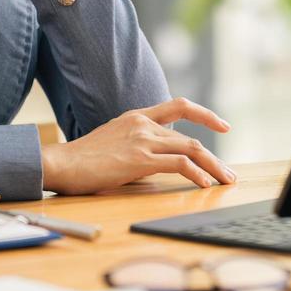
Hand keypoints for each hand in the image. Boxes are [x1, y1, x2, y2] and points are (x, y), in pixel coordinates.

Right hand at [39, 97, 235, 194]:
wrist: (61, 163)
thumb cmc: (82, 160)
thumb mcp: (114, 143)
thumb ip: (137, 147)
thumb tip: (157, 166)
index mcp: (137, 117)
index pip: (178, 106)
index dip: (204, 114)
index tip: (223, 125)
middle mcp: (143, 124)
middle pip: (191, 136)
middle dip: (215, 158)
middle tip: (229, 174)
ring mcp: (142, 139)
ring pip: (191, 149)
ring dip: (213, 168)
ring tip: (225, 182)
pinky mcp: (140, 158)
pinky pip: (178, 164)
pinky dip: (196, 174)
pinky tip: (204, 184)